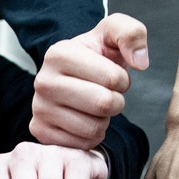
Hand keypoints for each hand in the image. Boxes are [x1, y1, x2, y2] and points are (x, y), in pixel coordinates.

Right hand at [31, 14, 148, 149]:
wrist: (71, 78)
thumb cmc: (95, 57)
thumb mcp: (112, 34)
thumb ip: (132, 34)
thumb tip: (140, 61)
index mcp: (59, 53)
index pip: (112, 78)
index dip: (122, 80)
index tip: (112, 76)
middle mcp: (43, 81)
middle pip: (103, 104)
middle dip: (116, 101)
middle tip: (107, 93)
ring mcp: (39, 108)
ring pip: (94, 128)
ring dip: (104, 120)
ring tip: (94, 106)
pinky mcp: (40, 131)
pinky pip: (82, 144)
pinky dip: (90, 135)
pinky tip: (83, 118)